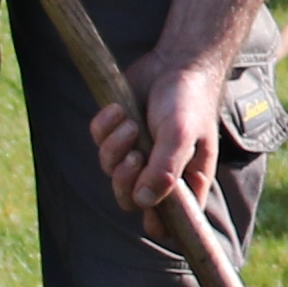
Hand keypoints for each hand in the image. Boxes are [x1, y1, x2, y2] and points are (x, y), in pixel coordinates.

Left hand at [95, 49, 234, 227]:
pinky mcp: (117, 134)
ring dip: (115, 147)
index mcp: (186, 181)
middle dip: (126, 180)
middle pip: (129, 201)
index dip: (157, 222)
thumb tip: (142, 202)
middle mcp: (160, 173)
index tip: (147, 201)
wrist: (176, 62)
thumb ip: (165, 169)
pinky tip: (119, 108)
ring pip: (111, 172)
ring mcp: (137, 154)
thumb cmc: (188, 100)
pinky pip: (98, 143)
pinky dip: (104, 127)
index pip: (170, 224)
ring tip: (130, 123)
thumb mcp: (181, 135)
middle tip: (135, 155)